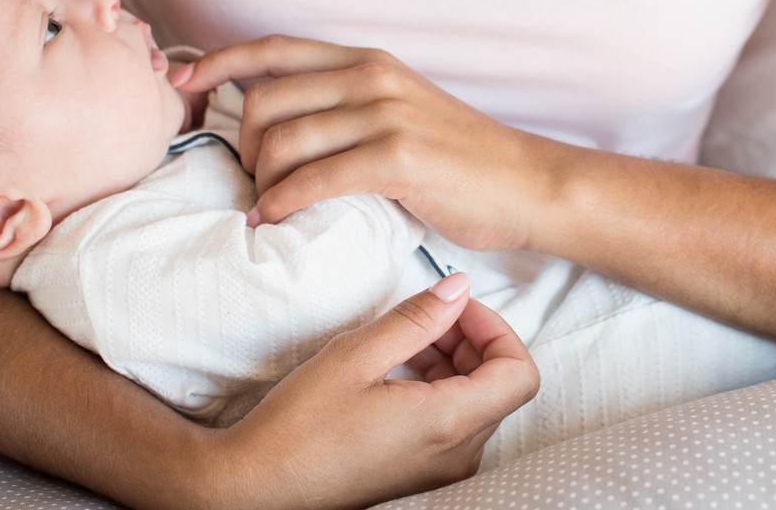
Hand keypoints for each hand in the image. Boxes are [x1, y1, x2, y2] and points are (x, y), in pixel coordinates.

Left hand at [172, 37, 565, 249]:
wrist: (526, 183)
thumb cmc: (460, 159)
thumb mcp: (401, 110)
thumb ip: (347, 105)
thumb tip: (279, 122)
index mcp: (370, 61)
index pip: (277, 49)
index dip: (221, 62)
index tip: (184, 83)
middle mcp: (373, 77)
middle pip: (265, 100)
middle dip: (242, 146)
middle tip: (252, 181)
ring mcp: (386, 114)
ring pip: (281, 141)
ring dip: (259, 181)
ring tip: (266, 206)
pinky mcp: (397, 157)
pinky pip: (312, 178)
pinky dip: (281, 202)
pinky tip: (272, 220)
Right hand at [200, 273, 538, 509]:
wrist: (255, 488)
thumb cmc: (298, 427)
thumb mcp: (357, 356)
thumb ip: (418, 319)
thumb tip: (459, 288)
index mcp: (448, 425)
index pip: (520, 373)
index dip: (498, 329)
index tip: (459, 307)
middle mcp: (456, 455)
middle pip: (501, 386)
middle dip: (474, 340)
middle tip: (431, 314)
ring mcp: (440, 470)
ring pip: (479, 404)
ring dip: (456, 362)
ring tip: (408, 339)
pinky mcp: (421, 474)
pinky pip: (454, 424)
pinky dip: (441, 388)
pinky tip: (399, 370)